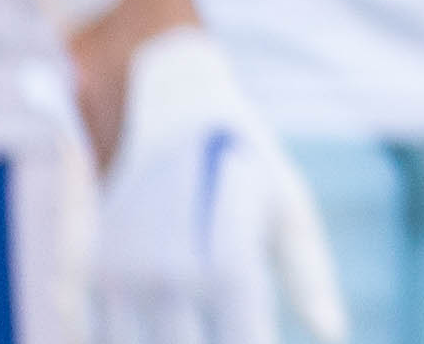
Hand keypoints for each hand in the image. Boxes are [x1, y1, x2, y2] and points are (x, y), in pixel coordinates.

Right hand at [89, 29, 344, 343]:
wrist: (162, 104)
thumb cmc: (241, 159)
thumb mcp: (288, 205)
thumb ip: (309, 274)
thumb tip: (335, 331)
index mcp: (226, 263)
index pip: (245, 341)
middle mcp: (169, 278)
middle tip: (227, 331)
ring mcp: (121, 279)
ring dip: (162, 341)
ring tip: (198, 328)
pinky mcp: (88, 275)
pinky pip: (96, 333)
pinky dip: (122, 336)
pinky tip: (153, 324)